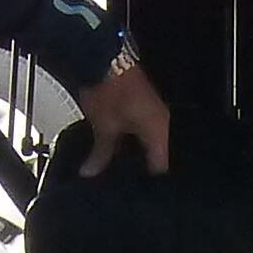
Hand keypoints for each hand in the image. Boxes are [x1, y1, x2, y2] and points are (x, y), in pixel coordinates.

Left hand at [70, 55, 172, 177]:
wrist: (105, 57)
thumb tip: (90, 174)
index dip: (148, 184)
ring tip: (117, 172)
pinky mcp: (141, 106)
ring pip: (147, 143)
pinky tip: (116, 150)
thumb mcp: (104, 126)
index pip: (161, 167)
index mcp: (159, 132)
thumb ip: (101, 153)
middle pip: (156, 155)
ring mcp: (152, 113)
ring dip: (134, 155)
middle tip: (124, 187)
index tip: (135, 195)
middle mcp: (162, 124)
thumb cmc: (111, 91)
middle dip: (139, 170)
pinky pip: (140, 131)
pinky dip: (130, 141)